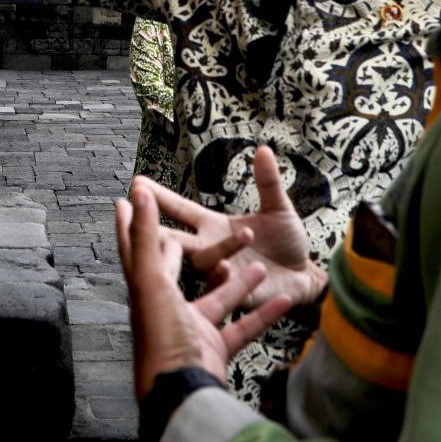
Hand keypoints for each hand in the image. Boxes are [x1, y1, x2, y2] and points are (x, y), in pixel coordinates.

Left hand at [117, 182, 294, 400]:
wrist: (182, 393)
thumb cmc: (162, 336)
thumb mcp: (151, 280)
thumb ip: (144, 236)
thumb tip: (132, 193)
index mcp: (147, 289)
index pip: (138, 247)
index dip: (134, 221)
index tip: (132, 195)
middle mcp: (167, 308)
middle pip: (180, 272)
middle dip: (193, 251)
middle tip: (210, 230)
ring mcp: (193, 330)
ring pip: (218, 298)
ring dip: (239, 281)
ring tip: (259, 263)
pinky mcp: (216, 350)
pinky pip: (243, 327)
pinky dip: (264, 314)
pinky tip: (286, 300)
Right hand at [134, 145, 324, 310]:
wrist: (303, 276)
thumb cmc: (285, 241)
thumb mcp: (278, 208)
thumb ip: (268, 182)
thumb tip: (263, 148)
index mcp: (213, 225)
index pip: (180, 209)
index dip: (160, 197)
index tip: (137, 182)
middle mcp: (210, 248)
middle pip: (175, 238)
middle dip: (156, 229)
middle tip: (139, 217)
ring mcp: (220, 271)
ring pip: (203, 261)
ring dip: (220, 248)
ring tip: (247, 234)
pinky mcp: (235, 292)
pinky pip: (221, 287)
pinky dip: (223, 277)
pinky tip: (229, 267)